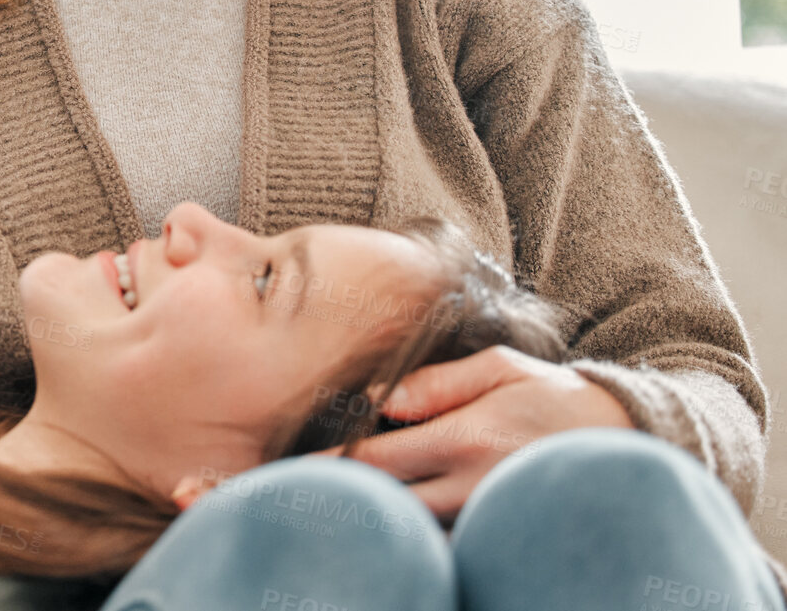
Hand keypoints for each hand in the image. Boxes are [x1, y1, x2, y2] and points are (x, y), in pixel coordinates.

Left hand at [312, 345, 633, 522]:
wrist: (631, 443)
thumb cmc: (554, 398)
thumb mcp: (501, 370)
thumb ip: (438, 382)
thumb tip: (380, 396)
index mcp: (464, 440)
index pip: (376, 459)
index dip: (327, 467)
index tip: (288, 469)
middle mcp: (469, 488)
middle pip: (381, 504)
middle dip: (334, 501)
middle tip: (285, 493)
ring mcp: (482, 520)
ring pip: (407, 532)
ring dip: (368, 523)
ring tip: (314, 512)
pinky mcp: (494, 539)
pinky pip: (438, 546)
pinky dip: (407, 538)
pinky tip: (379, 529)